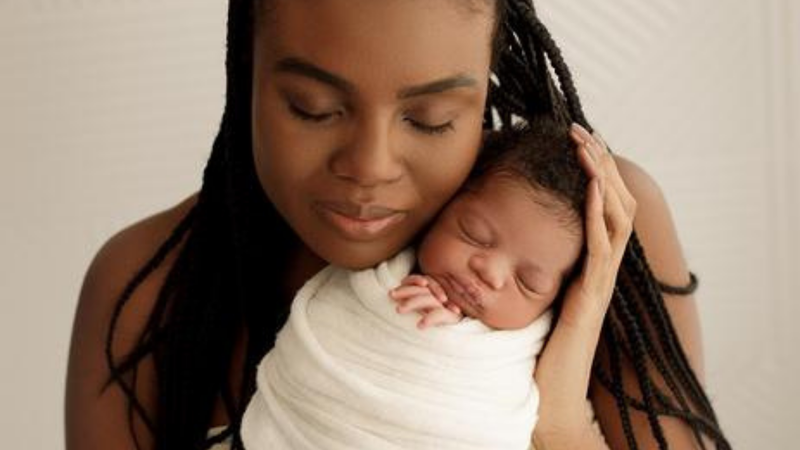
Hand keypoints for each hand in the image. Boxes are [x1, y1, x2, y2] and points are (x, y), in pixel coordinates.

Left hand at [389, 275, 462, 328]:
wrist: (461, 334)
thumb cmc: (438, 321)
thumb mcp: (424, 310)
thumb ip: (413, 301)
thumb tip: (391, 295)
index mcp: (431, 292)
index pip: (419, 281)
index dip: (409, 282)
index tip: (392, 292)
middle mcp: (438, 296)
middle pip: (421, 288)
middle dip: (405, 290)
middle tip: (391, 295)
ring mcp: (444, 306)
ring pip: (428, 299)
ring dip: (412, 302)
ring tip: (398, 310)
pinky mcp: (452, 317)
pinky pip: (440, 315)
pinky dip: (430, 319)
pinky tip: (420, 325)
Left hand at [532, 124, 635, 447]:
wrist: (550, 390)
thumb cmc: (539, 345)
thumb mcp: (534, 292)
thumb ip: (533, 263)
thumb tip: (511, 236)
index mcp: (588, 263)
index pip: (601, 206)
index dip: (593, 172)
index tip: (578, 142)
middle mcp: (600, 266)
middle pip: (615, 203)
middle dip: (600, 164)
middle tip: (584, 131)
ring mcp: (600, 279)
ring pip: (615, 217)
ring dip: (603, 179)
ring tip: (590, 148)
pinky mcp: (592, 293)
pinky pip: (603, 247)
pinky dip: (600, 215)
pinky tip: (593, 190)